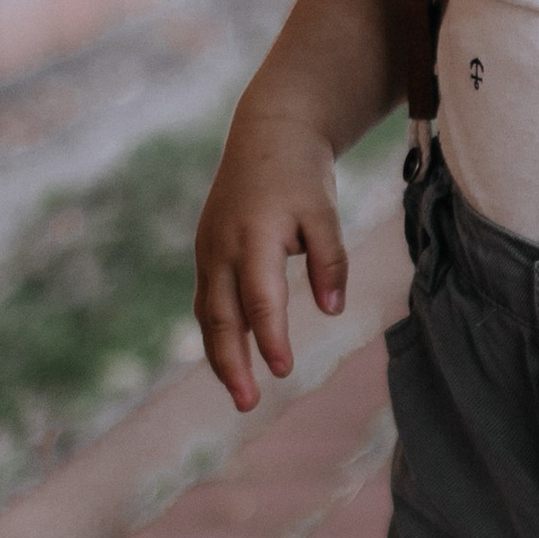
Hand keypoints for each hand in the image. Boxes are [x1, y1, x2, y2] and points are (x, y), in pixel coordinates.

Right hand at [193, 114, 349, 411]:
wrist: (267, 134)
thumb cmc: (301, 175)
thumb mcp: (325, 211)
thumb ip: (331, 259)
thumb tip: (332, 310)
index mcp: (253, 236)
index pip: (261, 298)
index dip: (271, 337)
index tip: (284, 370)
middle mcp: (221, 247)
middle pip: (220, 316)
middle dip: (232, 363)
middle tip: (248, 403)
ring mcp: (208, 250)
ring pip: (208, 314)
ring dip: (220, 356)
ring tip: (240, 393)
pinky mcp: (206, 252)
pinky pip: (207, 301)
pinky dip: (217, 333)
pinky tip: (232, 360)